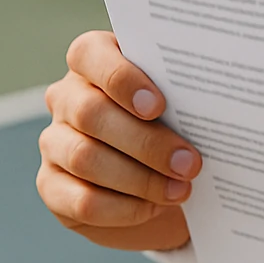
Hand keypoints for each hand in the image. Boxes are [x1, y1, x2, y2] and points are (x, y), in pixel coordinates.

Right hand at [36, 30, 200, 251]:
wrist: (163, 181)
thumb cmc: (177, 127)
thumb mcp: (182, 106)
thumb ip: (184, 96)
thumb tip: (210, 105)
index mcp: (95, 61)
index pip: (90, 54)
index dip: (122, 79)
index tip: (159, 106)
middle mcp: (67, 97)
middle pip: (91, 113)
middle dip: (146, 142)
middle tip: (189, 163)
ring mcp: (55, 141)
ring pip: (85, 158)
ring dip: (139, 179)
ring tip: (180, 190)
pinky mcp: (52, 186)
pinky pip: (81, 200)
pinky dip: (123, 208)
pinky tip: (154, 207)